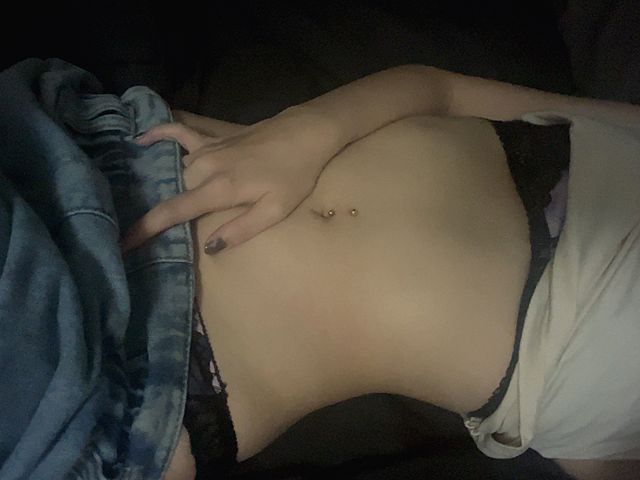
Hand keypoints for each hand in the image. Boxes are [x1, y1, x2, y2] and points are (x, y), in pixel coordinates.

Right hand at [119, 108, 339, 254]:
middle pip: (173, 191)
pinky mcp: (214, 136)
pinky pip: (180, 129)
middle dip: (160, 210)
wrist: (306, 134)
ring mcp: (207, 148)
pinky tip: (142, 137)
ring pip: (175, 169)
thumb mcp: (275, 210)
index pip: (172, 211)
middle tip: (149, 229)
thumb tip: (209, 248)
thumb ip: (240, 230)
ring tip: (141, 198)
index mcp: (218, 189)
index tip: (123, 244)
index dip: (145, 229)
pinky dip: (160, 132)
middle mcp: (204, 166)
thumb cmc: (295, 175)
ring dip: (162, 183)